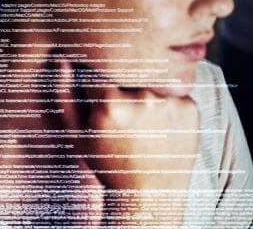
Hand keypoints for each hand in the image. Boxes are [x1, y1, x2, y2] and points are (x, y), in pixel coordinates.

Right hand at [56, 61, 199, 226]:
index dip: (98, 79)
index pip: (100, 68)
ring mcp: (170, 101)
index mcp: (109, 103)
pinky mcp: (190, 106)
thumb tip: (62, 59)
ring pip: (152, 77)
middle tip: (124, 111)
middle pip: (129, 70)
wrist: (149, 194)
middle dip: (123, 83)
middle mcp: (142, 98)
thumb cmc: (109, 164)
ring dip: (146, 89)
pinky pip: (174, 90)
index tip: (99, 91)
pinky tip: (160, 125)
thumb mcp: (78, 136)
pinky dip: (167, 102)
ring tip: (142, 120)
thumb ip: (65, 96)